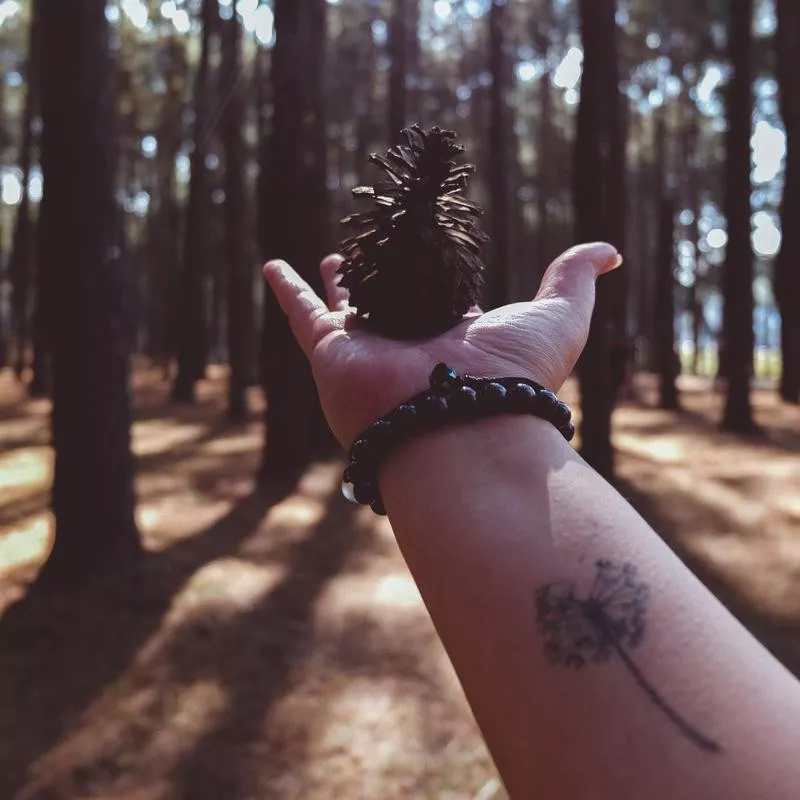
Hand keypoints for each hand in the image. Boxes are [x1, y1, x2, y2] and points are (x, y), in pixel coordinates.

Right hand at [263, 242, 621, 446]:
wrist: (463, 426)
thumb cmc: (514, 376)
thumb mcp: (557, 317)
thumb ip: (575, 278)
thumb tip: (612, 250)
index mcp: (457, 340)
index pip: (446, 301)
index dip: (442, 275)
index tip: (437, 254)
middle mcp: (411, 347)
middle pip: (394, 302)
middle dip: (386, 278)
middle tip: (376, 253)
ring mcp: (370, 350)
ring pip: (348, 306)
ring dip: (339, 282)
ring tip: (333, 255)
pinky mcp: (333, 352)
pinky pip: (304, 314)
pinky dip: (288, 290)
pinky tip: (274, 266)